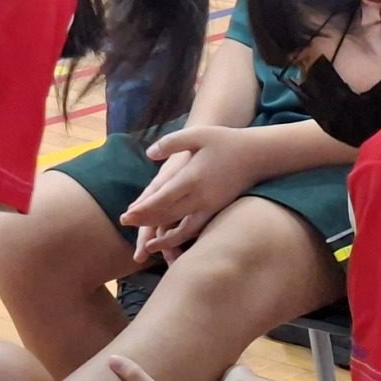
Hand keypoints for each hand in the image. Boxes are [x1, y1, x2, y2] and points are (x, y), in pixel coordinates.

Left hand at [120, 125, 266, 247]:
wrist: (255, 155)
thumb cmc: (224, 141)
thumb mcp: (197, 135)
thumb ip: (171, 143)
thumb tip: (150, 154)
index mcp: (191, 178)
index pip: (161, 199)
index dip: (142, 210)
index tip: (125, 216)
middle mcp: (200, 196)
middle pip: (167, 215)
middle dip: (144, 222)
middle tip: (125, 224)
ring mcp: (209, 206)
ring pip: (181, 229)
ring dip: (162, 238)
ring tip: (145, 245)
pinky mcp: (216, 210)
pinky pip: (195, 229)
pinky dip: (181, 238)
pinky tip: (170, 242)